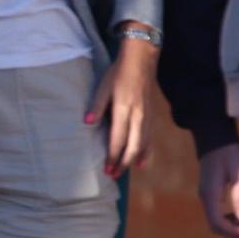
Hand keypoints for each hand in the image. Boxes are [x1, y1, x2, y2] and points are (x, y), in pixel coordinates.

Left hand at [86, 30, 156, 178]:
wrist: (141, 61)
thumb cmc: (118, 74)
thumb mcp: (103, 87)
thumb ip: (96, 106)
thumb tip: (87, 123)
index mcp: (124, 109)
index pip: (118, 139)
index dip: (112, 155)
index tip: (106, 168)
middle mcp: (138, 116)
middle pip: (133, 146)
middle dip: (122, 163)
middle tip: (112, 175)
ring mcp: (147, 117)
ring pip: (143, 144)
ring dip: (133, 160)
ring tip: (123, 172)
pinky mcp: (151, 116)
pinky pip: (150, 138)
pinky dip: (146, 152)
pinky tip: (142, 162)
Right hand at [199, 142, 238, 237]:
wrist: (214, 137)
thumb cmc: (228, 152)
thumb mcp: (238, 173)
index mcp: (210, 194)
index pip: (217, 223)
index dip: (233, 232)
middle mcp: (205, 198)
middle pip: (215, 226)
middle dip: (234, 233)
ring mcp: (206, 196)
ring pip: (215, 221)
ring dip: (232, 227)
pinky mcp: (210, 193)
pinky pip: (217, 213)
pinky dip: (229, 220)